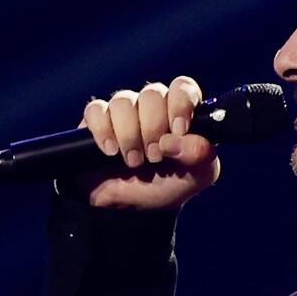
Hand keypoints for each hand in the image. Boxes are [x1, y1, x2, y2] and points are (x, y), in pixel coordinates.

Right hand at [79, 75, 224, 211]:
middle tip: (153, 157)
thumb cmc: (165, 186)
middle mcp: (152, 105)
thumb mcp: (195, 177)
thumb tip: (180, 137)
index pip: (183, 87)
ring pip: (123, 101)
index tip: (178, 131)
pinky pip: (95, 110)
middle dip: (153, 128)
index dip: (180, 104)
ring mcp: (122, 111)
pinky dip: (103, 131)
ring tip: (133, 161)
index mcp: (180, 112)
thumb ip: (201, 156)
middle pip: (152, 93)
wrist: (129, 208)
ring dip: (129, 135)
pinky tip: (110, 151)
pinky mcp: (96, 120)